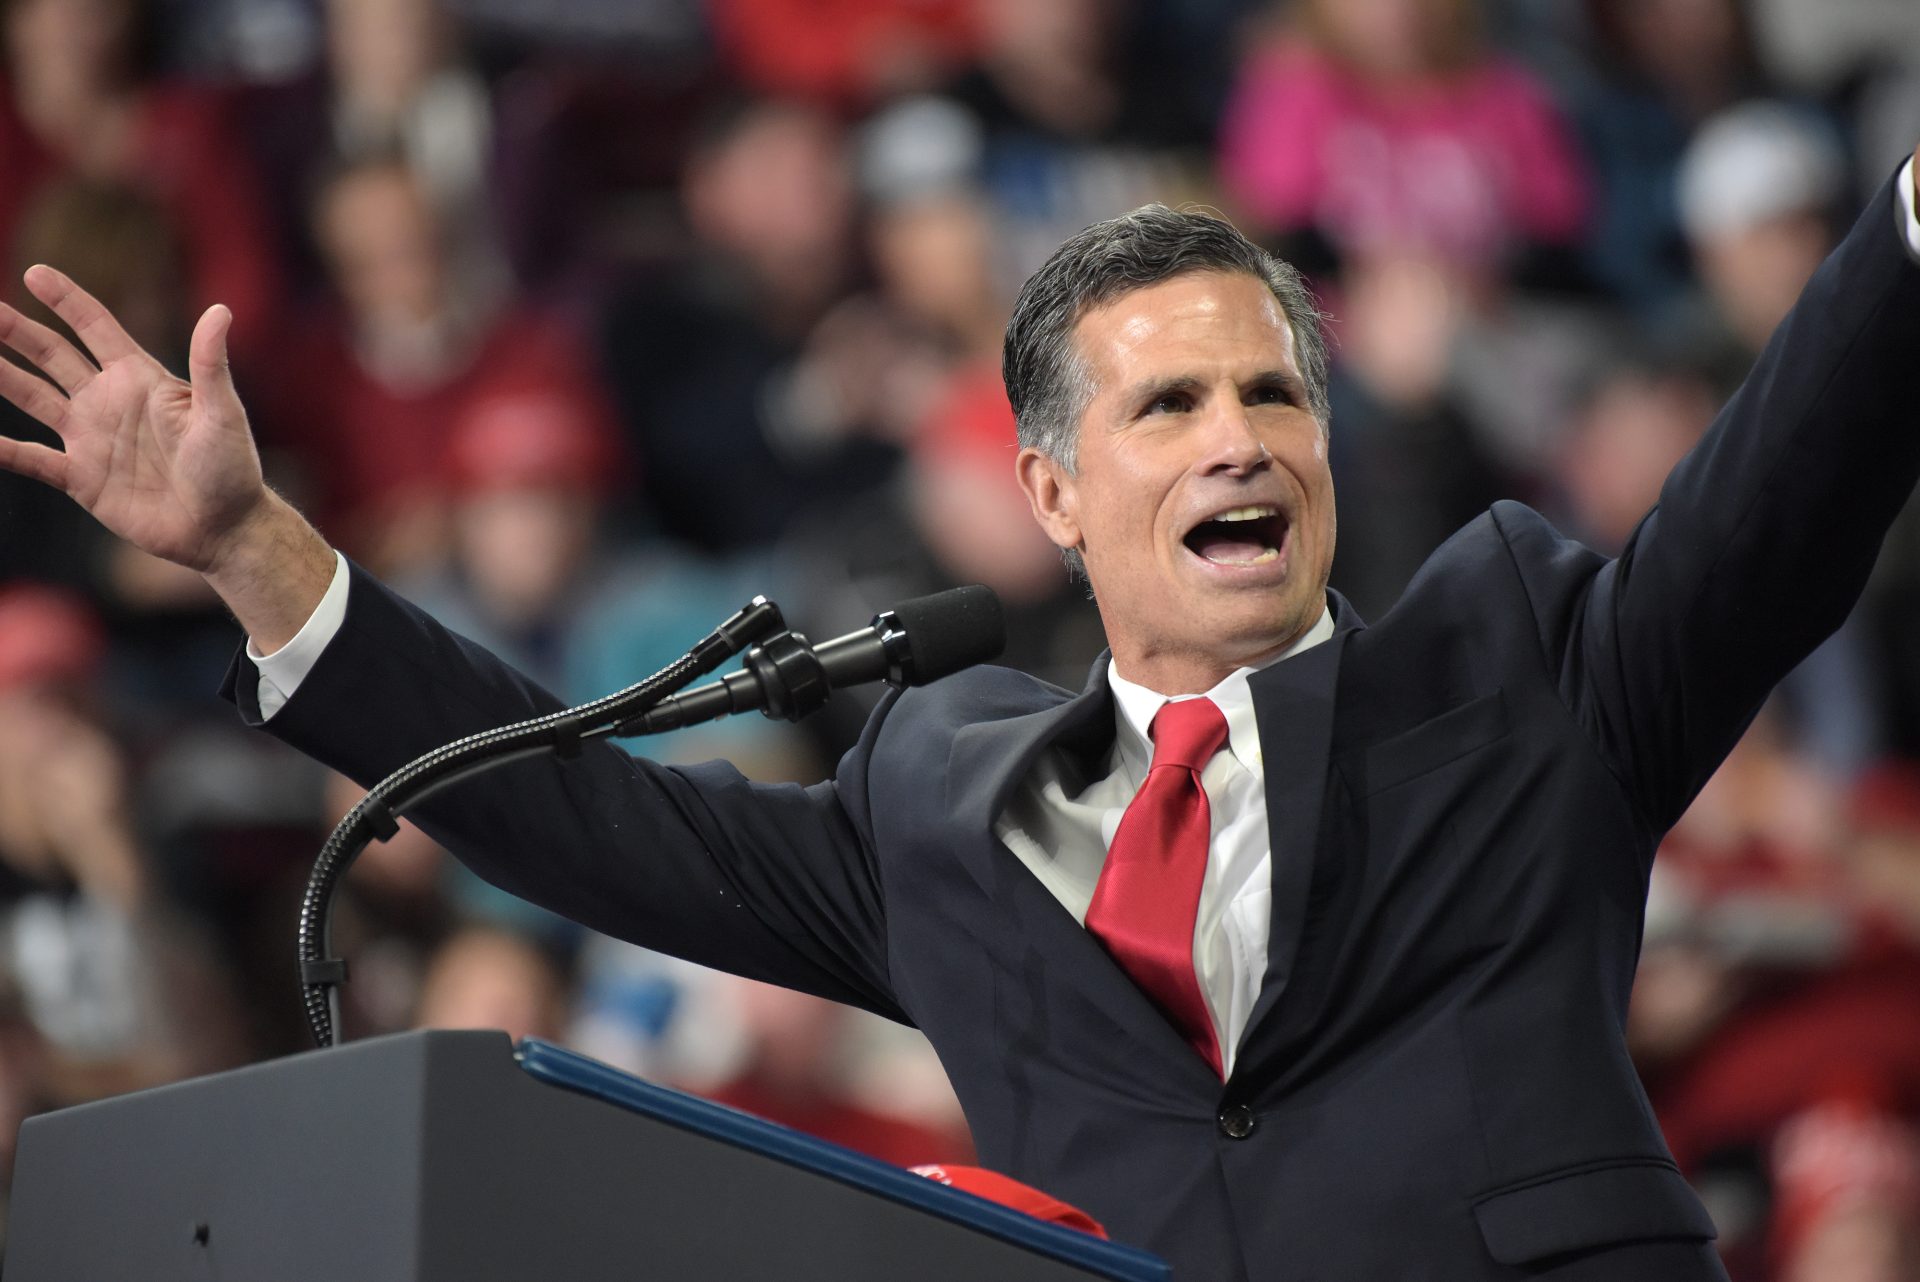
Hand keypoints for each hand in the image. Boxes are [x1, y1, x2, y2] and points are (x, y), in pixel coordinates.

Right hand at [0, 266, 268, 573]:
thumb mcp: (222, 413)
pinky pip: (31, 459)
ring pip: (31, 397)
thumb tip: (221, 310)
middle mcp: (108, 401)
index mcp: (140, 378)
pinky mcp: (81, 478)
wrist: (223, 529)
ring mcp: (91, 438)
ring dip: (0, 376)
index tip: (35, 272)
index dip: (67, 300)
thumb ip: (210, 364)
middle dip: (16, 330)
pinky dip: (3, 449)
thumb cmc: (232, 468)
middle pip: (51, 355)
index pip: (95, 327)